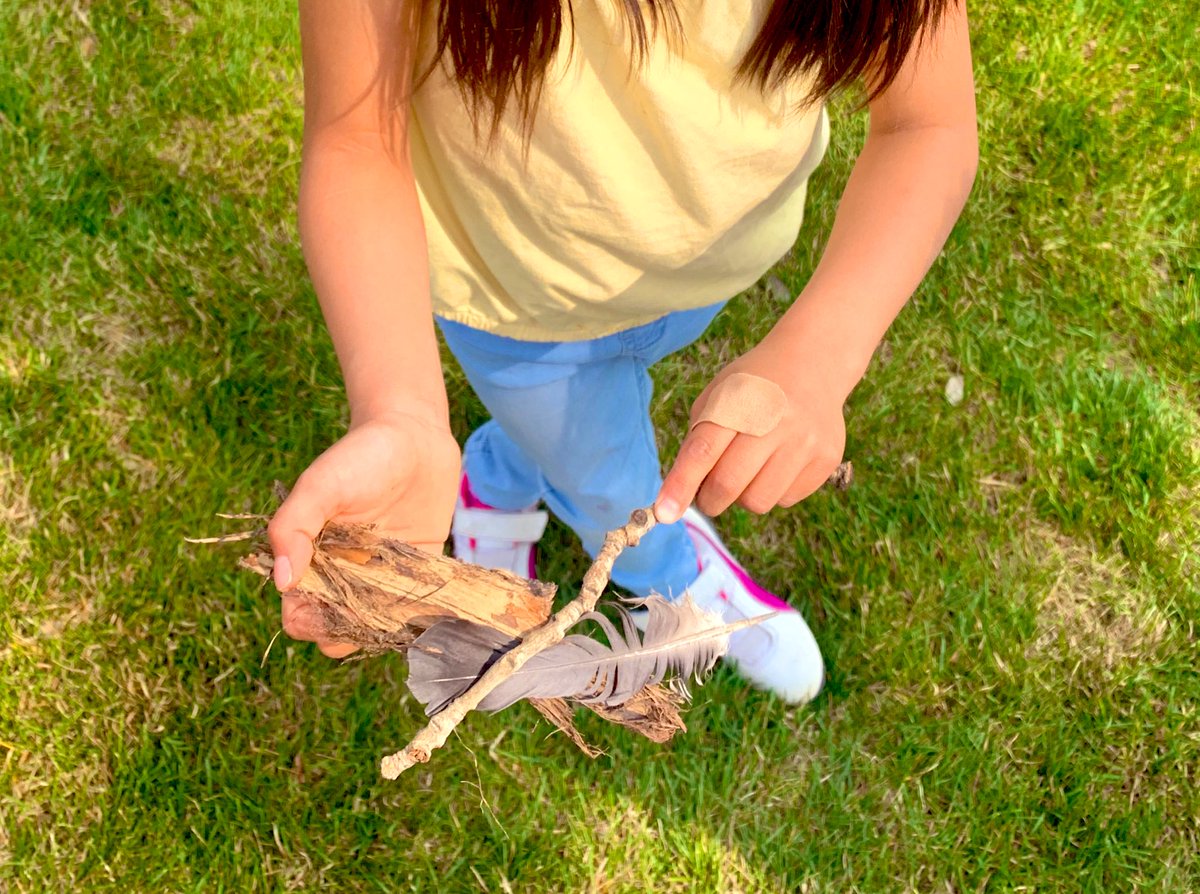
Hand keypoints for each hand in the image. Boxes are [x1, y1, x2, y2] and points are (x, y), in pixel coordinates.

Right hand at [267, 411, 460, 656]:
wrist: (412, 433)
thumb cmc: (358, 456)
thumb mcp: (319, 485)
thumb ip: (293, 527)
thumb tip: (282, 580)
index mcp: (311, 562)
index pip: (300, 616)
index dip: (310, 622)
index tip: (330, 607)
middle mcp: (344, 575)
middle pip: (339, 629)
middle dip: (351, 630)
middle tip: (371, 604)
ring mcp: (382, 576)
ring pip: (378, 625)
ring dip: (388, 627)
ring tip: (400, 606)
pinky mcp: (418, 569)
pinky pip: (416, 606)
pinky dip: (422, 615)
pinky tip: (432, 611)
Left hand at [656, 337, 847, 521]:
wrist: (813, 363)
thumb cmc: (752, 387)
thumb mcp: (718, 397)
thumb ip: (698, 442)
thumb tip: (682, 495)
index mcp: (739, 401)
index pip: (703, 451)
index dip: (681, 485)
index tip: (664, 513)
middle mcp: (775, 420)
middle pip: (728, 484)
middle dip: (709, 500)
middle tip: (708, 493)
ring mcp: (805, 441)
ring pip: (758, 501)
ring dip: (743, 496)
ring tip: (750, 469)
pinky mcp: (827, 459)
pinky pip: (786, 499)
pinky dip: (773, 490)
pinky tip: (779, 462)